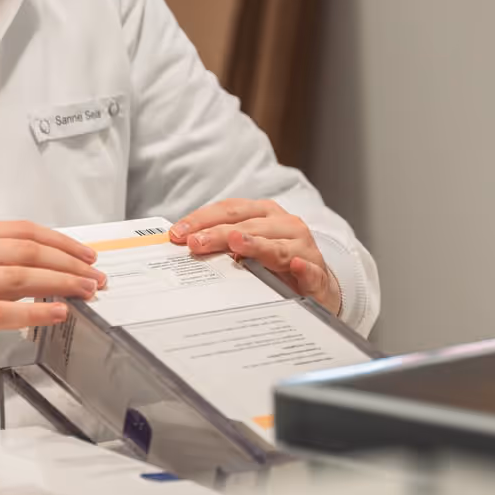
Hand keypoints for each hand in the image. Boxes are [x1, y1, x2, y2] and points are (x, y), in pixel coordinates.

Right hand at [0, 221, 105, 384]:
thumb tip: (32, 273)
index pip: (19, 230)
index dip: (59, 240)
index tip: (84, 252)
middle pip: (27, 249)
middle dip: (69, 261)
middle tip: (96, 274)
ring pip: (20, 276)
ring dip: (62, 283)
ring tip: (88, 291)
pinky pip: (1, 312)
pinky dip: (35, 311)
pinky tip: (58, 314)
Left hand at [168, 199, 340, 314]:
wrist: (316, 284)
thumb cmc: (276, 262)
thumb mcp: (248, 248)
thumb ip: (222, 244)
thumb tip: (185, 244)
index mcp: (264, 214)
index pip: (230, 210)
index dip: (202, 219)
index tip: (178, 233)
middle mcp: (285, 224)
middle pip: (247, 225)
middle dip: (218, 234)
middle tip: (194, 244)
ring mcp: (303, 247)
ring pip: (276, 245)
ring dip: (256, 245)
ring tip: (237, 244)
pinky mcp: (317, 272)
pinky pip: (309, 269)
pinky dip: (302, 268)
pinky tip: (296, 267)